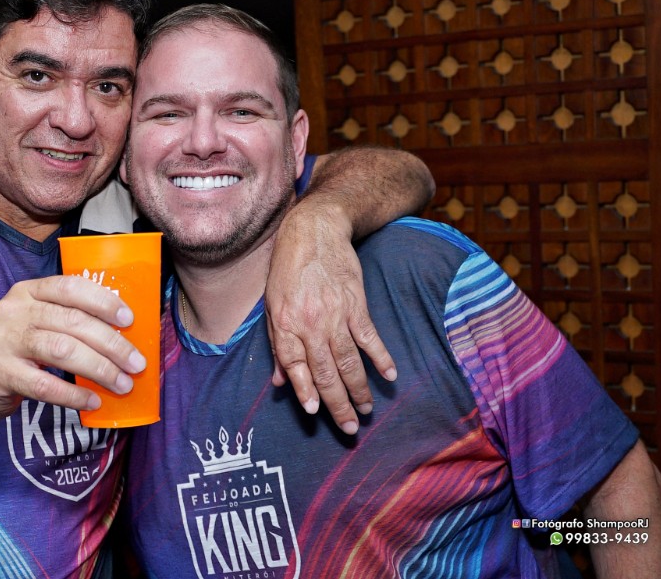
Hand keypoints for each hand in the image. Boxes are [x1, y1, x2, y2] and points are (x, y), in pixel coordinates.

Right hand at [0, 275, 146, 425]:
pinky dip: (74, 395)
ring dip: (99, 369)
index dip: (103, 301)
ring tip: (122, 383)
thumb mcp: (33, 321)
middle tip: (136, 363)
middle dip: (112, 343)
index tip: (129, 319)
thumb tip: (122, 334)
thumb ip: (67, 319)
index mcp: (27, 291)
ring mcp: (3, 341)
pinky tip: (93, 401)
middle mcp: (14, 311)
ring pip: (62, 350)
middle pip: (73, 322)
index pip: (70, 287)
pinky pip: (46, 385)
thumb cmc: (13, 349)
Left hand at [265, 198, 396, 433]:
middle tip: (348, 428)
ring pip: (348, 362)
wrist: (314, 232)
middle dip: (337, 404)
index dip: (305, 391)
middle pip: (325, 372)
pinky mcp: (356, 305)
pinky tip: (389, 376)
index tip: (314, 412)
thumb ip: (277, 345)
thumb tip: (280, 382)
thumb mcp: (271, 305)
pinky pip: (369, 338)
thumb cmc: (287, 269)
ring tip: (365, 411)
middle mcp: (309, 324)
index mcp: (285, 324)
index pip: (295, 366)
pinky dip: (380, 358)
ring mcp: (335, 315)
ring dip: (358, 389)